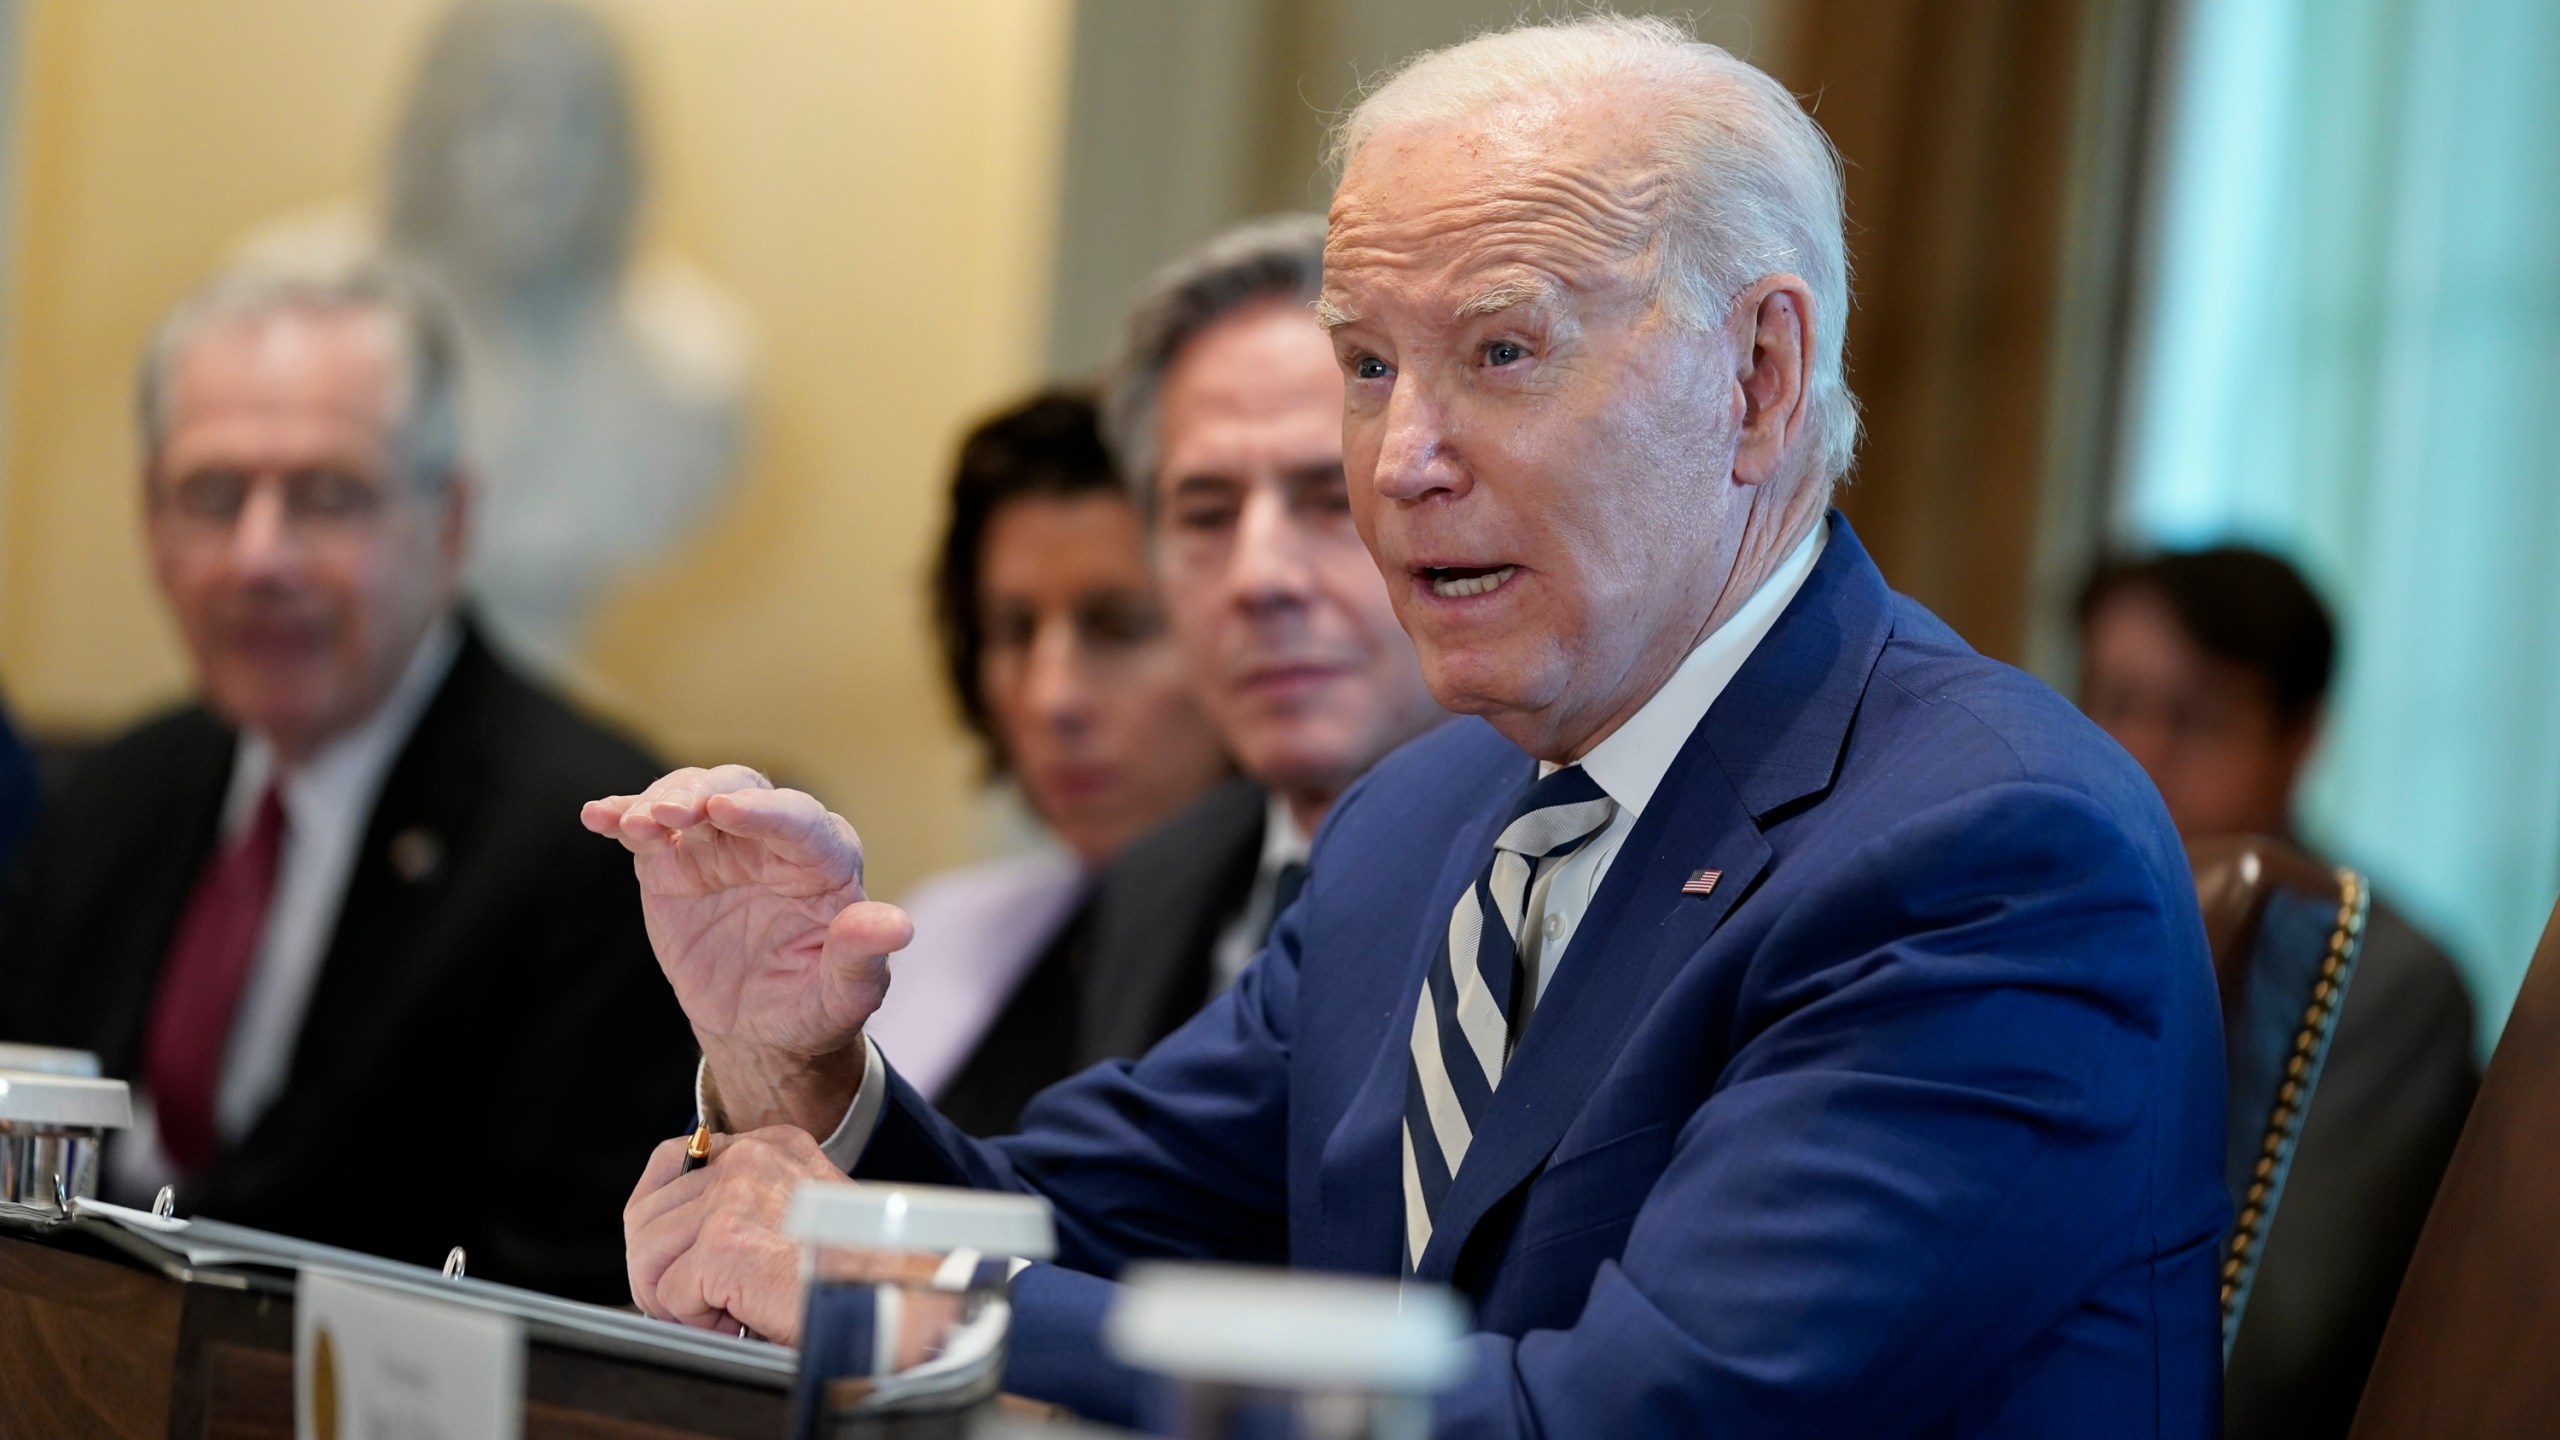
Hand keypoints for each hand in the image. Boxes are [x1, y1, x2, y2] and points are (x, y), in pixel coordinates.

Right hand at [584, 767, 912, 1131]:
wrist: (759, 1025)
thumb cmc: (813, 1004)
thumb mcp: (845, 994)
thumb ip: (862, 957)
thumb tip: (895, 924)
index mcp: (824, 862)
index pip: (800, 822)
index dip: (765, 812)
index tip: (727, 810)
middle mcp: (772, 840)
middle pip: (741, 790)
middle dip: (704, 792)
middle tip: (672, 814)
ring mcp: (720, 845)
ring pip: (691, 796)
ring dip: (660, 801)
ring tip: (635, 825)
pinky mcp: (674, 862)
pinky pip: (648, 829)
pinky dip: (622, 816)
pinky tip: (597, 817)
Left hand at [624, 1126, 842, 1342]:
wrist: (891, 1299)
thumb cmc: (855, 1270)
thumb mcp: (803, 1213)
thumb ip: (749, 1205)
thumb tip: (679, 1240)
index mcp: (772, 1146)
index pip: (674, 1160)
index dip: (663, 1222)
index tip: (676, 1258)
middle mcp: (750, 1159)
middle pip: (646, 1213)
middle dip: (659, 1268)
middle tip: (698, 1302)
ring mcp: (733, 1197)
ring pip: (647, 1254)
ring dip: (676, 1298)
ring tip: (726, 1312)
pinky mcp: (723, 1244)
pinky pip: (669, 1294)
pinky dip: (698, 1322)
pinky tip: (743, 1320)